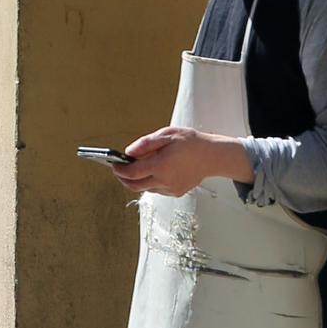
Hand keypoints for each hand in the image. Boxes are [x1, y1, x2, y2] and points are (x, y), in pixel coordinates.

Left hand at [109, 126, 253, 195]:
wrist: (213, 156)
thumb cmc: (191, 142)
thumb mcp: (167, 135)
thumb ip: (145, 144)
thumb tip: (128, 152)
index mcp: (161, 166)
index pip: (131, 173)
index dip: (119, 170)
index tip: (113, 164)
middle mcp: (164, 181)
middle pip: (134, 186)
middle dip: (123, 178)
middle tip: (118, 169)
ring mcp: (170, 189)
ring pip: (145, 188)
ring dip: (137, 180)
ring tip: (135, 167)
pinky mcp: (176, 192)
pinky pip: (156, 189)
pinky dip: (150, 181)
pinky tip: (153, 170)